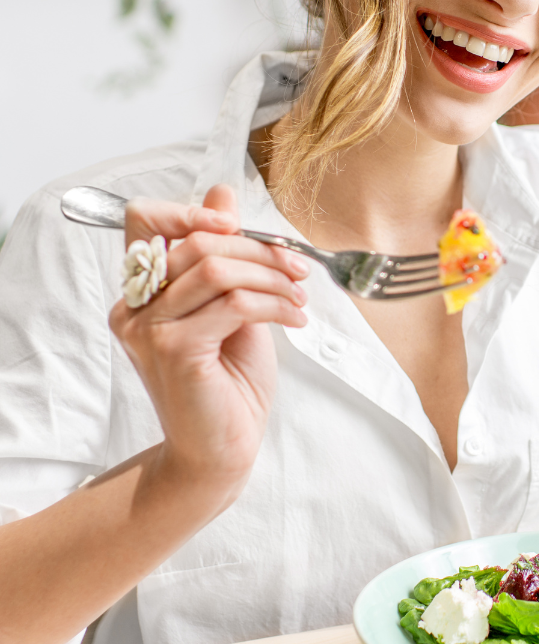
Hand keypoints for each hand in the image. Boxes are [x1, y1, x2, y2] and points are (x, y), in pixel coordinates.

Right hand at [109, 184, 308, 506]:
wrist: (221, 451)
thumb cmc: (227, 385)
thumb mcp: (232, 307)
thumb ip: (224, 255)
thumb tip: (223, 192)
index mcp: (141, 291)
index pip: (143, 219)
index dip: (189, 209)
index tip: (236, 223)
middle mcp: (134, 307)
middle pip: (195, 241)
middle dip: (258, 248)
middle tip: (298, 268)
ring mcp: (149, 329)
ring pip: (216, 268)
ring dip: (271, 276)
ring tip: (299, 296)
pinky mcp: (175, 351)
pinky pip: (232, 304)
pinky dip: (274, 304)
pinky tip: (295, 317)